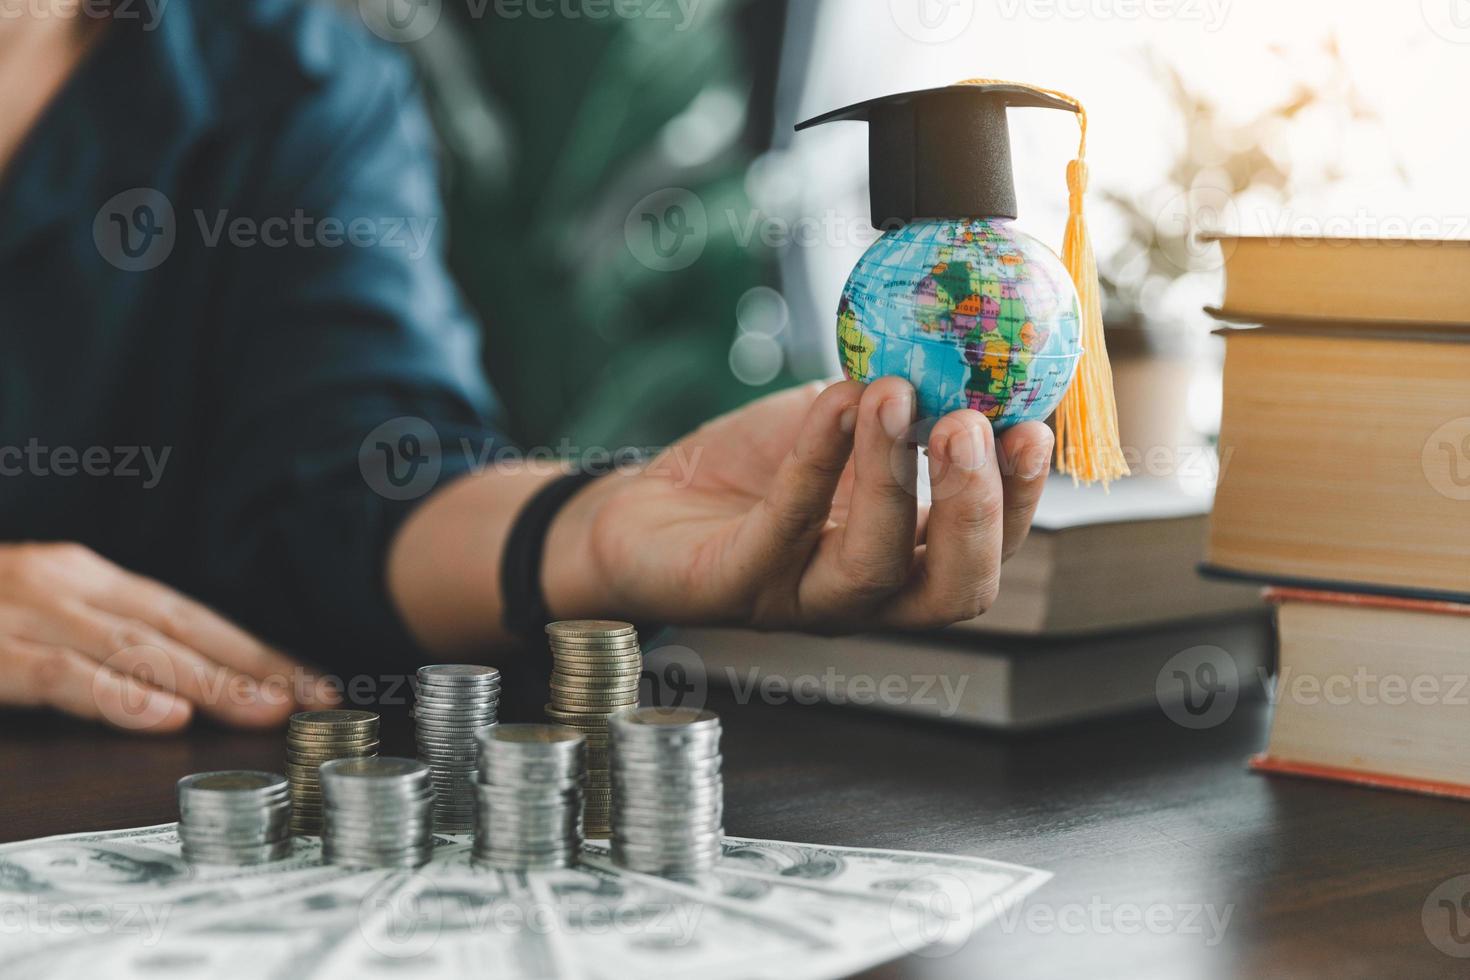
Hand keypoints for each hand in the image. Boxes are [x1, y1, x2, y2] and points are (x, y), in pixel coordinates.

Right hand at [0, 543, 333, 732]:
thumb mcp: (42, 616)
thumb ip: (104, 641)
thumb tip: (187, 682)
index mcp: (87, 578)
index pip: (193, 616)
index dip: (259, 648)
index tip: (317, 681)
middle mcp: (68, 584)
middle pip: (183, 628)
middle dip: (258, 665)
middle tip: (322, 699)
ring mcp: (26, 611)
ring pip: (136, 649)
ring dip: (210, 681)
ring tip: (266, 710)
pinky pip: (60, 674)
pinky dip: (115, 696)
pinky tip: (163, 717)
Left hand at [547, 377, 1052, 631]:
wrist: (646, 503)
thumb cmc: (750, 472)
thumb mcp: (837, 426)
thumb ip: (897, 405)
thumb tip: (958, 346)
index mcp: (904, 559)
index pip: (986, 552)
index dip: (1019, 500)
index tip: (1034, 427)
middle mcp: (863, 593)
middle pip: (952, 591)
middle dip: (976, 509)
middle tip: (973, 427)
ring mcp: (800, 599)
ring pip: (872, 566)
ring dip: (892, 478)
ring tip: (895, 395)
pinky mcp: (735, 587)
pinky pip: (784, 529)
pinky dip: (816, 461)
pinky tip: (831, 402)